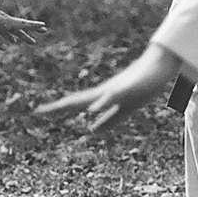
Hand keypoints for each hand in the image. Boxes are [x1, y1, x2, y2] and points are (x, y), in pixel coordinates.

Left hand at [0, 0, 46, 48]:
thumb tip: (7, 48)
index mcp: (5, 21)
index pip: (22, 24)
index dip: (32, 26)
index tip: (43, 25)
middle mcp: (6, 21)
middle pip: (22, 27)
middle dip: (33, 30)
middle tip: (45, 31)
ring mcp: (1, 22)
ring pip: (15, 31)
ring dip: (24, 36)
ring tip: (33, 42)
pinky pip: (6, 31)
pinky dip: (11, 36)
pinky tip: (14, 42)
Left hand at [35, 44, 179, 129]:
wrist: (160, 66)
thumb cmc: (143, 85)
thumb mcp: (125, 109)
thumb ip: (110, 119)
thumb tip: (92, 131)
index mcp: (101, 97)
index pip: (75, 105)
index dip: (57, 110)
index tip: (39, 114)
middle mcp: (103, 92)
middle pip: (76, 101)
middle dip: (57, 108)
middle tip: (37, 113)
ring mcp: (114, 89)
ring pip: (90, 98)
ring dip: (74, 104)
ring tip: (57, 110)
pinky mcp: (128, 89)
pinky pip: (112, 97)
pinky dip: (100, 104)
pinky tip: (90, 110)